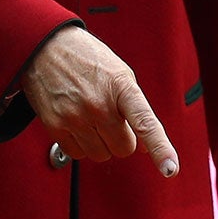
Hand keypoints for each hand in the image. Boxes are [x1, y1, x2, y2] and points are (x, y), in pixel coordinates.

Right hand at [20, 25, 177, 175]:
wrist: (46, 48)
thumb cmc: (89, 60)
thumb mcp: (120, 76)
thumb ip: (136, 110)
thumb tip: (145, 148)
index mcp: (122, 87)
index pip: (146, 123)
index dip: (160, 148)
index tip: (171, 170)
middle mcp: (99, 105)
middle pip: (123, 148)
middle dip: (122, 138)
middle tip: (112, 118)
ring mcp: (76, 117)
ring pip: (101, 155)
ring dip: (101, 143)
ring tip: (91, 116)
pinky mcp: (55, 127)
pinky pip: (77, 155)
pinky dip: (81, 145)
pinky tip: (77, 122)